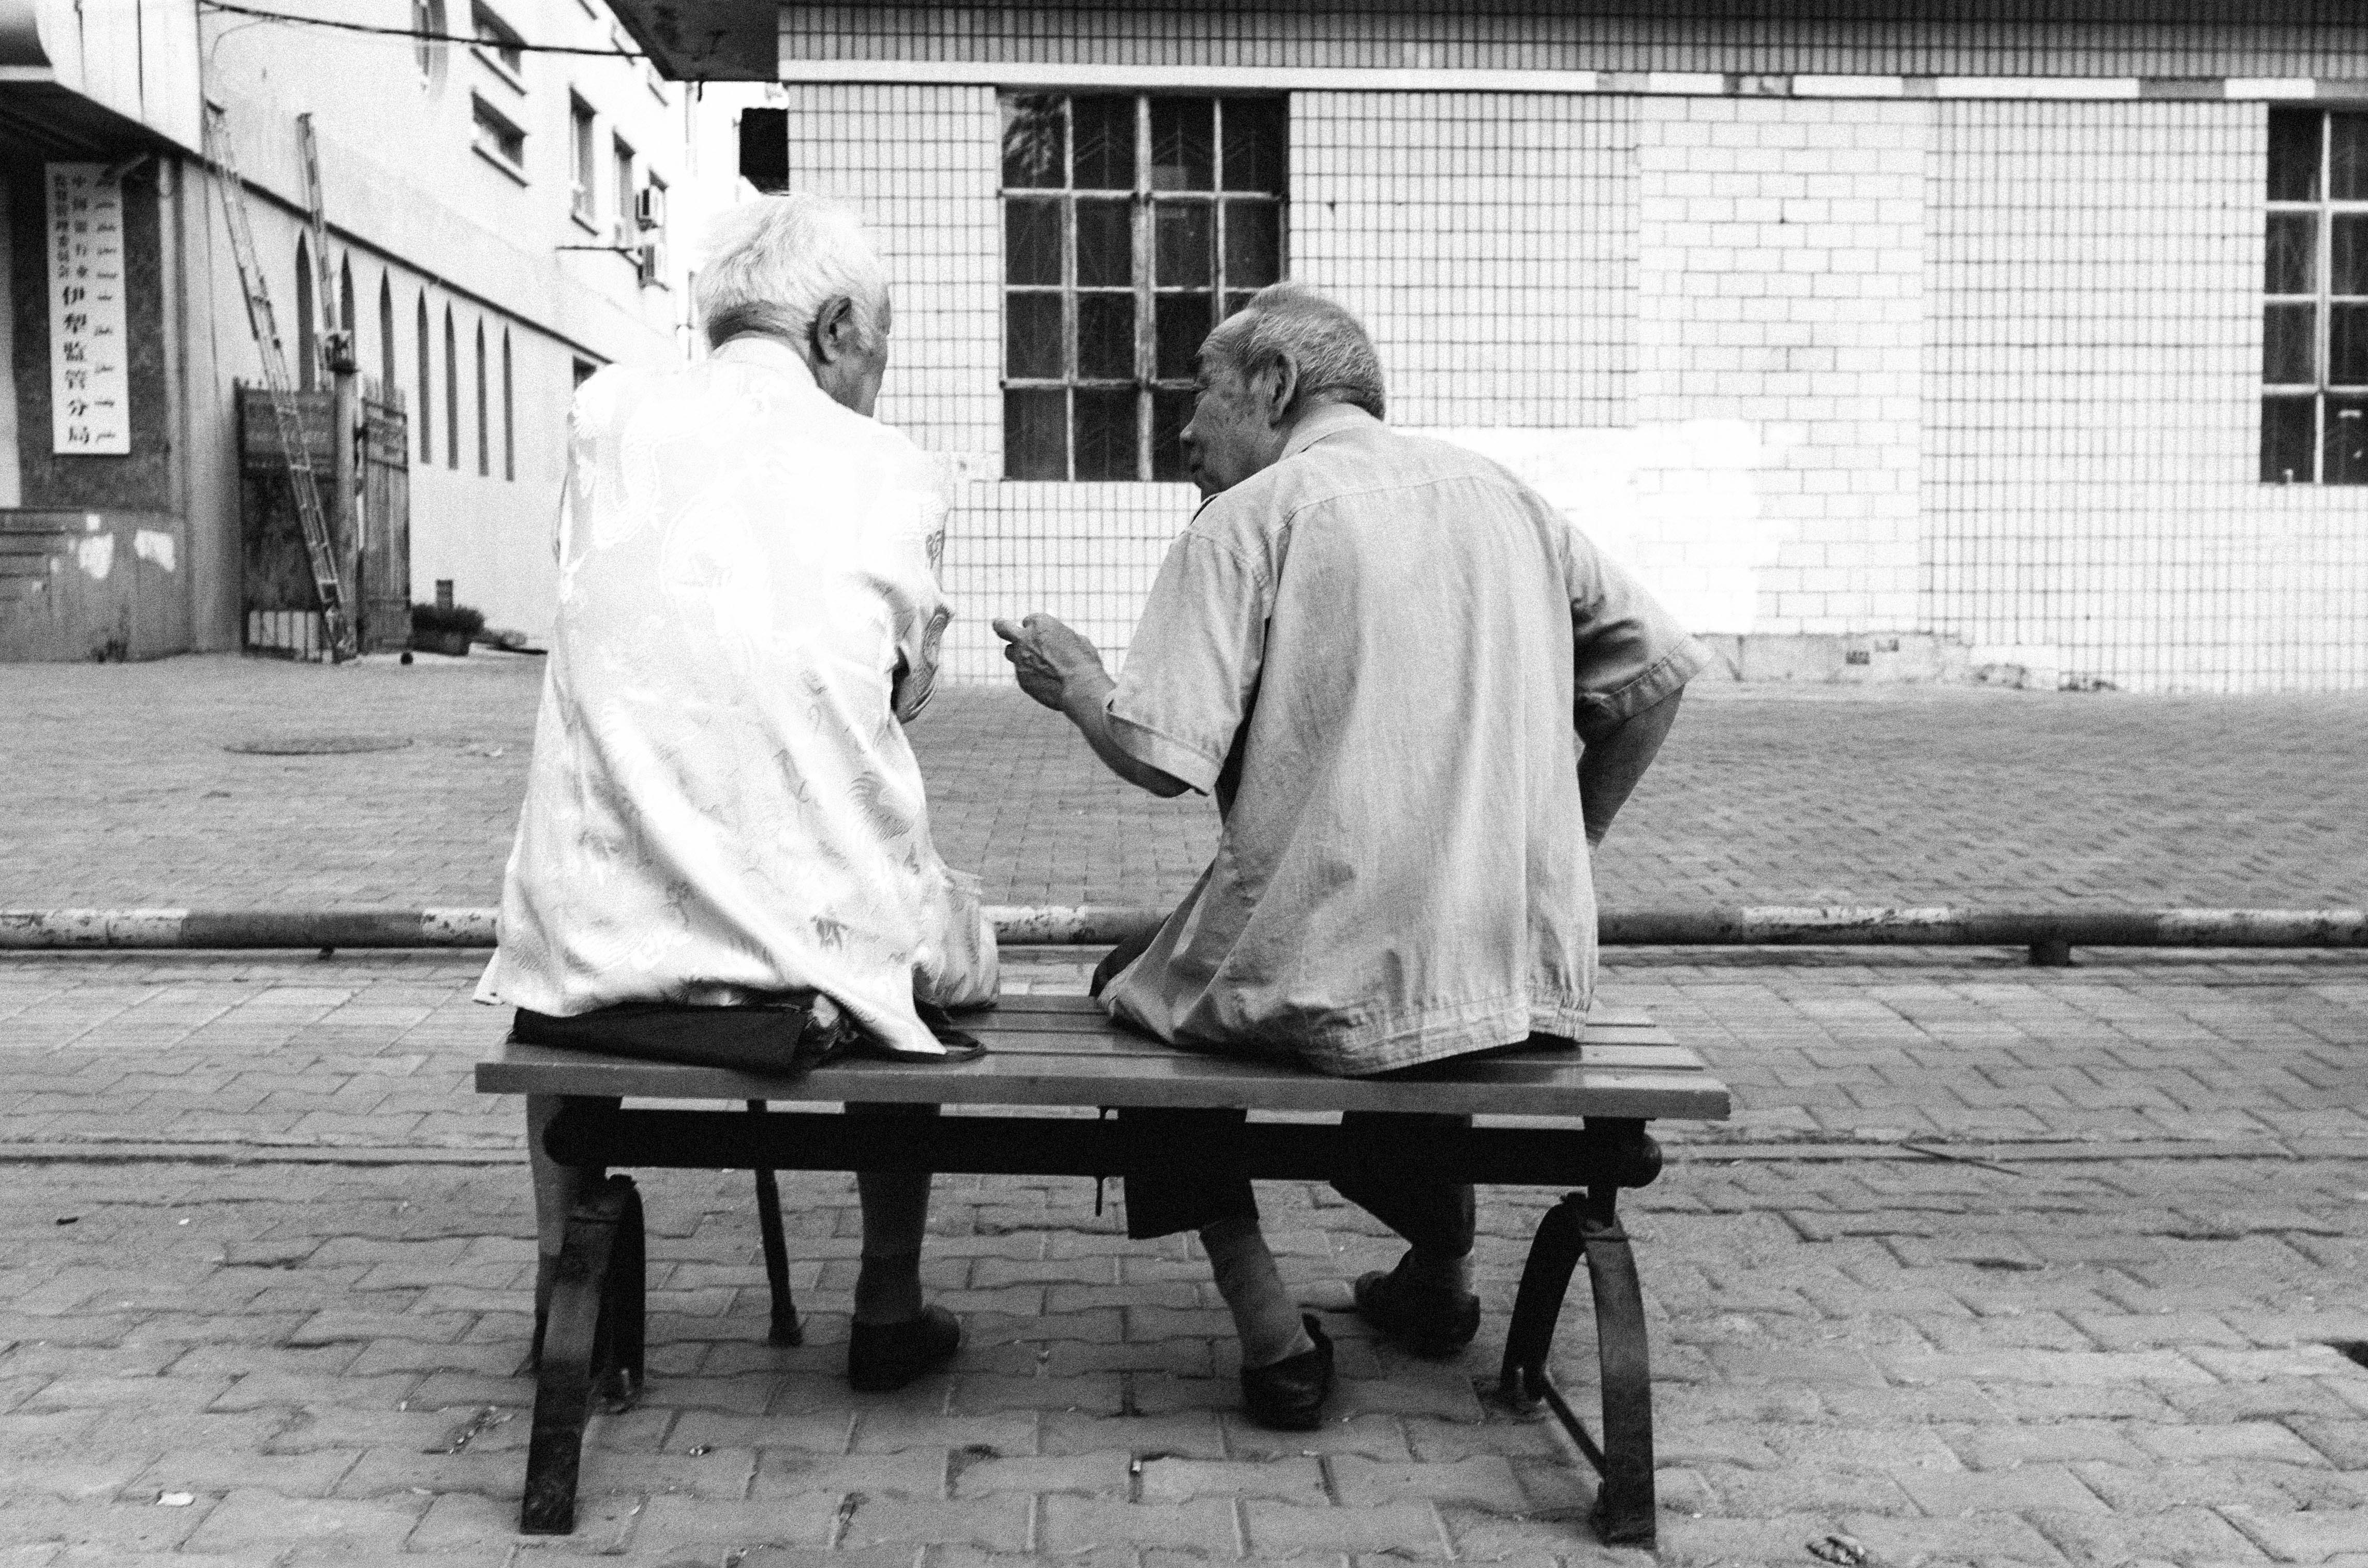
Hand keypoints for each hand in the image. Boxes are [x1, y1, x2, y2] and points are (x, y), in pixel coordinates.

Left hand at [991, 613, 1106, 711]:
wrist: (1080, 687)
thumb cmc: (1084, 662)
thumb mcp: (1077, 641)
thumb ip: (1062, 637)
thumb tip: (1060, 640)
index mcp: (1040, 623)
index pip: (1029, 620)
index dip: (1035, 628)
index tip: (1041, 634)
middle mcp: (1025, 638)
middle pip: (1003, 627)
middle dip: (1001, 626)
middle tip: (999, 626)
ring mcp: (1019, 659)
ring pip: (1009, 652)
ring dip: (1017, 654)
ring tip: (1033, 662)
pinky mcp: (1020, 678)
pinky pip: (1022, 673)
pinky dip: (1030, 675)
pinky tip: (1046, 681)